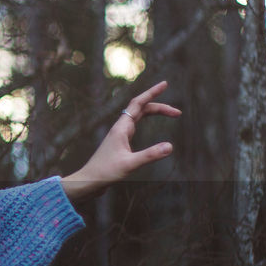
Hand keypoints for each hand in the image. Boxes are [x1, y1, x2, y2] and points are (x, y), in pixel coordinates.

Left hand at [60, 81, 180, 201]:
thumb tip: (170, 146)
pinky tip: (149, 124)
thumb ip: (150, 155)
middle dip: (159, 107)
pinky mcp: (119, 143)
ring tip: (172, 115)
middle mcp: (120, 128)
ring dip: (154, 112)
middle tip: (178, 113)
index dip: (152, 93)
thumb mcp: (130, 164)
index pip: (138, 104)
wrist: (88, 181)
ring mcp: (119, 135)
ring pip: (138, 116)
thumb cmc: (105, 173)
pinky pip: (134, 125)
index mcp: (121, 128)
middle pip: (141, 109)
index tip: (165, 84)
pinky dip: (145, 120)